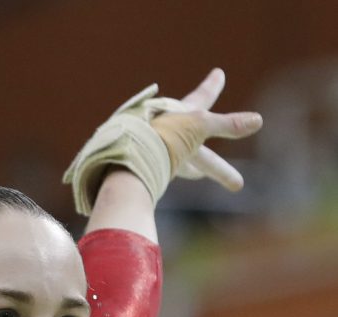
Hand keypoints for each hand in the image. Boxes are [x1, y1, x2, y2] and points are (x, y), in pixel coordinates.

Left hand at [152, 67, 262, 190]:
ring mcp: (152, 148)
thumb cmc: (160, 137)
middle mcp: (164, 128)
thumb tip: (258, 121)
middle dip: (217, 164)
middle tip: (236, 180)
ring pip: (181, 158)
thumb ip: (227, 124)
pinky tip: (161, 178)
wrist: (121, 162)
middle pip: (198, 143)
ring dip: (195, 168)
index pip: (202, 97)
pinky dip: (168, 172)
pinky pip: (161, 169)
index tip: (218, 73)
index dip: (212, 87)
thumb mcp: (199, 127)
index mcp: (178, 113)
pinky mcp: (141, 167)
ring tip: (198, 176)